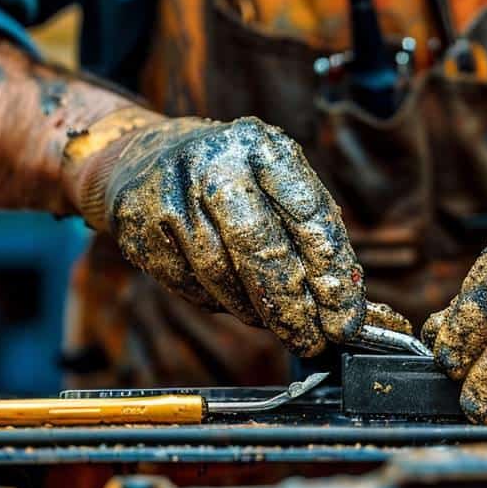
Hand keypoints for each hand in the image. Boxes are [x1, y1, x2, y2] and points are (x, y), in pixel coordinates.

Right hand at [66, 110, 399, 356]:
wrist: (141, 160)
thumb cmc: (230, 177)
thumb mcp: (272, 180)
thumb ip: (309, 230)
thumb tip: (344, 302)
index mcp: (262, 147)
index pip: (308, 215)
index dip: (331, 271)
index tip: (345, 314)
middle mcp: (216, 166)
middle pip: (262, 249)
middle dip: (293, 306)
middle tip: (314, 339)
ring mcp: (173, 199)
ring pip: (224, 276)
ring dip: (258, 312)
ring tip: (278, 323)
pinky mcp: (142, 232)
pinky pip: (193, 287)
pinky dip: (221, 303)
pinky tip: (234, 299)